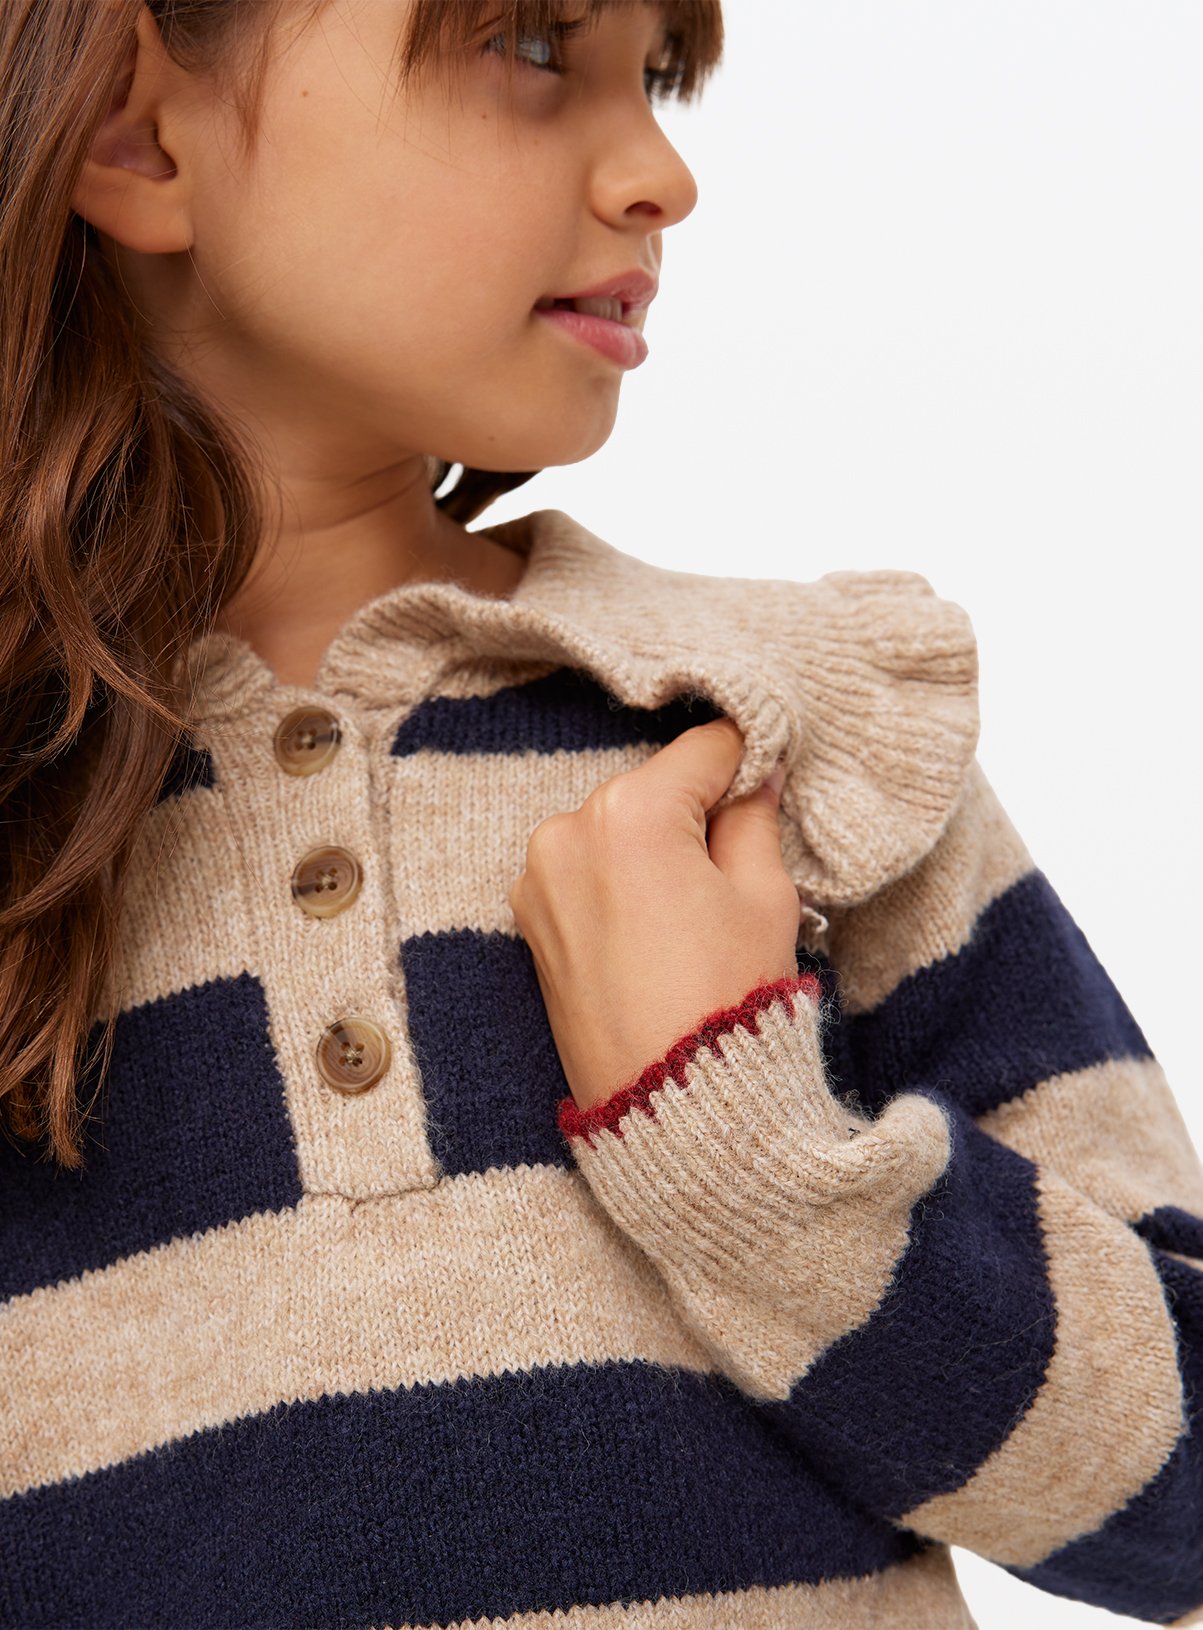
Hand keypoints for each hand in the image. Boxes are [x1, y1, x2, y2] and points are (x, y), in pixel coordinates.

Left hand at [507, 717, 800, 1111]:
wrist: (667, 1104)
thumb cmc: (724, 1000)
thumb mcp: (765, 897)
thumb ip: (753, 818)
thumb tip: (752, 777)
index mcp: (629, 811)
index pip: (704, 749)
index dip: (747, 764)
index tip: (768, 787)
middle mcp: (567, 831)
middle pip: (653, 789)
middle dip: (695, 815)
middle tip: (734, 871)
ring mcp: (538, 877)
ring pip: (617, 831)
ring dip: (653, 850)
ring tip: (691, 916)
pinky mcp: (530, 920)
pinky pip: (585, 874)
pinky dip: (619, 884)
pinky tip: (655, 934)